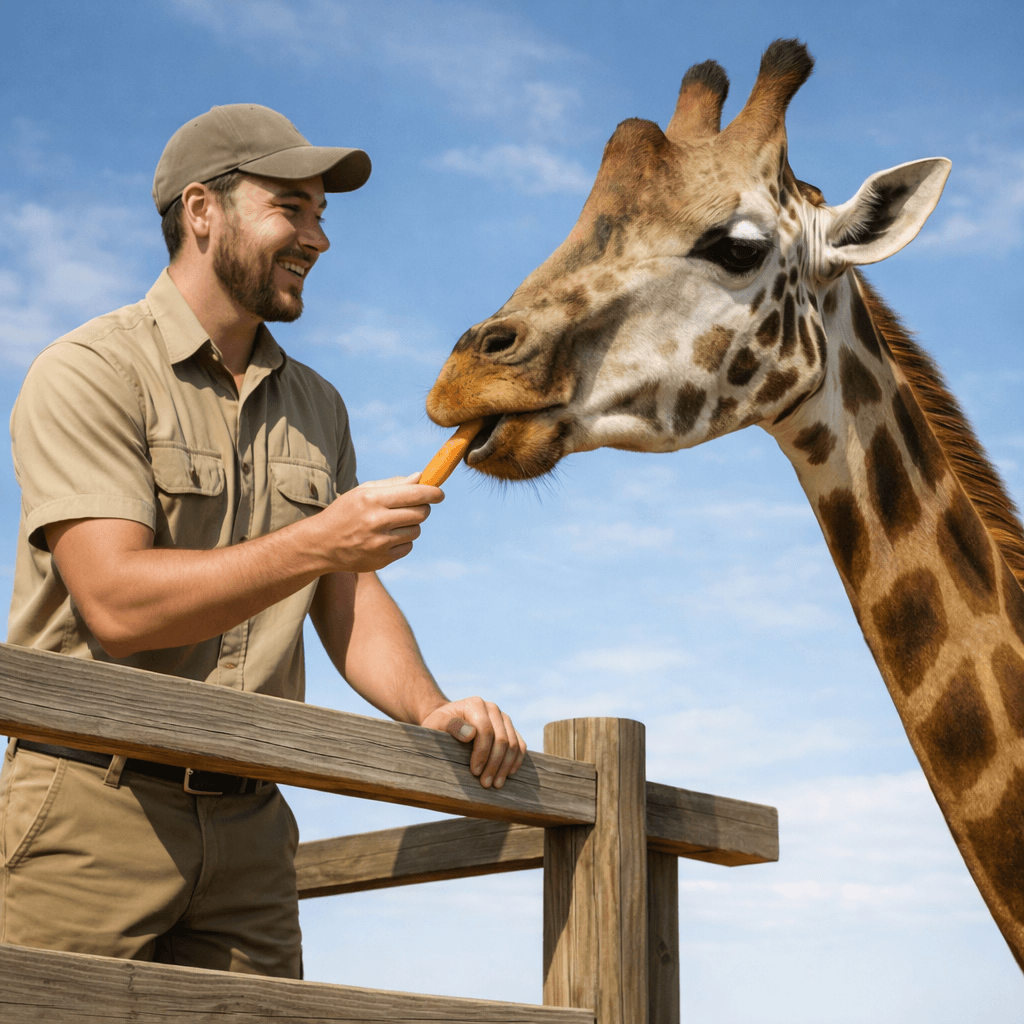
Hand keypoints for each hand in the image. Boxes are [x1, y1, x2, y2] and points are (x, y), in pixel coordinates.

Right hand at [316, 474, 443, 572]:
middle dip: (423, 507)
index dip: (433, 493)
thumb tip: (421, 478)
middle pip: (421, 513)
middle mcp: (377, 521)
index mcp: (372, 500)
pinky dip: (403, 540)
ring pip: (416, 530)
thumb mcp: (363, 491)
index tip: (439, 493)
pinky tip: (387, 537)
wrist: (321, 544)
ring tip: (395, 522)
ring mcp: (380, 543)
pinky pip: (408, 546)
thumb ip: (393, 484)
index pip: (415, 494)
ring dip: (412, 524)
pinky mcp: (382, 560)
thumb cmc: (345, 512)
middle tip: (416, 506)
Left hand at [420, 697, 526, 788]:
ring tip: (496, 784)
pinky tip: (508, 774)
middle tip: (486, 783)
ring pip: (513, 744)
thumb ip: (450, 726)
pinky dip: (516, 761)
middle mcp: (492, 708)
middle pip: (501, 739)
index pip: (485, 730)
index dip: (482, 753)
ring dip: (506, 766)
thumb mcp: (436, 725)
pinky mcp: (510, 729)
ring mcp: (504, 718)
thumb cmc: (439, 726)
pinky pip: (520, 745)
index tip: (474, 772)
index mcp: (475, 704)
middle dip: (494, 764)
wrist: (447, 723)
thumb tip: (471, 734)